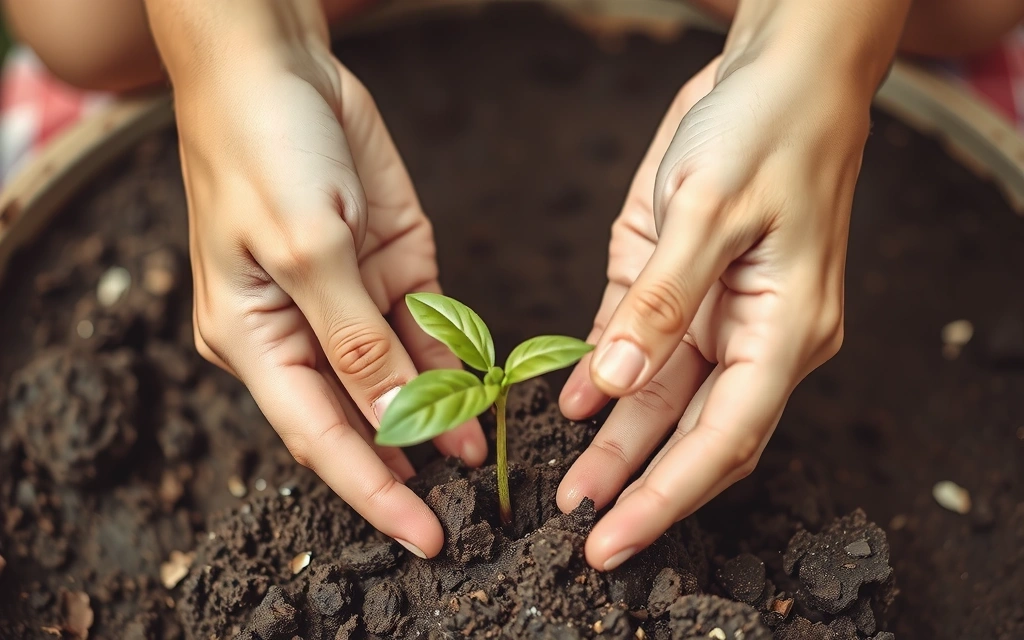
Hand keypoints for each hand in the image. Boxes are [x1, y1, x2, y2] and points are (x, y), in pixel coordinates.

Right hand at [168, 10, 485, 557]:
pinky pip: (426, 330)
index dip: (371, 492)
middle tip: (466, 507)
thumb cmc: (261, 149)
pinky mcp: (390, 266)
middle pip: (359, 418)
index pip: (318, 437)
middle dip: (409, 463)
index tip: (422, 536)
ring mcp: (348, 300)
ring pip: (399, 379)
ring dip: (442, 417)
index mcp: (253, 339)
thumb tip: (395, 418)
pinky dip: (453, 362)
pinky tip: (483, 393)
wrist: (277, 65)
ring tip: (484, 455)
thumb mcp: (306, 246)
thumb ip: (353, 338)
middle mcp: (300, 331)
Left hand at [557, 48, 870, 569]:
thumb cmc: (769, 126)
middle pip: (694, 431)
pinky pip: (637, 345)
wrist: (778, 69)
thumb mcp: (708, 206)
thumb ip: (659, 301)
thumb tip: (613, 384)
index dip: (670, 495)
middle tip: (584, 530)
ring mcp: (714, 312)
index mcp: (786, 327)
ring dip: (616, 440)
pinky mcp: (673, 284)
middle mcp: (756, 333)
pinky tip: (572, 401)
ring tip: (570, 484)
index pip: (728, 437)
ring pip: (662, 397)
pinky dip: (603, 374)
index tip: (618, 536)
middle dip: (640, 484)